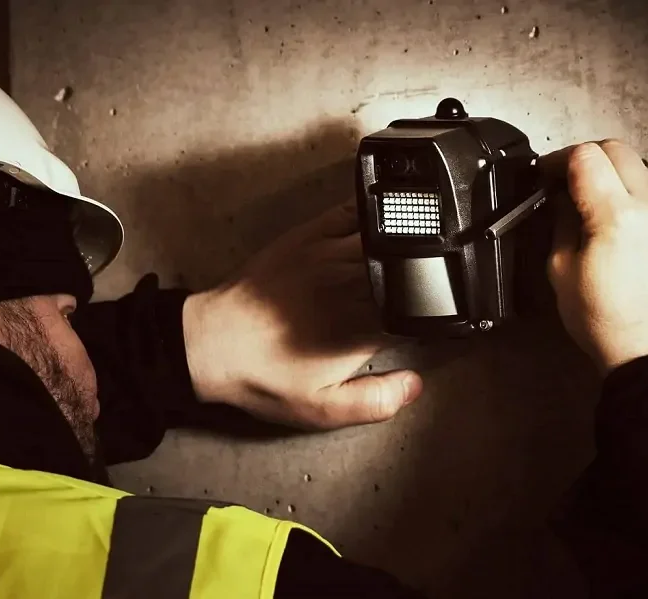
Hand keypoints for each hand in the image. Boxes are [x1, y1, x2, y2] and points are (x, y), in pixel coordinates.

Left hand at [182, 202, 422, 428]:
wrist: (211, 344)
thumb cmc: (264, 376)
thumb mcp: (320, 408)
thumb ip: (374, 400)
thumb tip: (416, 384)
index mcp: (362, 326)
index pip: (418, 311)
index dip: (433, 314)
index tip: (436, 319)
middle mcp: (352, 283)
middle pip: (407, 270)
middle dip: (424, 278)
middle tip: (431, 284)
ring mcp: (330, 253)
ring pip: (386, 238)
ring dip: (406, 244)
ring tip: (417, 251)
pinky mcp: (308, 235)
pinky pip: (351, 213)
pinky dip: (374, 214)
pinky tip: (383, 220)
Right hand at [542, 140, 647, 372]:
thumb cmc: (607, 322)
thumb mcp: (561, 272)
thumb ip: (560, 224)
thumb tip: (560, 199)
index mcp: (617, 216)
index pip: (586, 157)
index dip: (557, 160)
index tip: (544, 174)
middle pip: (616, 149)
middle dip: (584, 157)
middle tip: (562, 179)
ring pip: (638, 166)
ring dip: (609, 172)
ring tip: (586, 199)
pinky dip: (629, 190)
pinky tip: (613, 216)